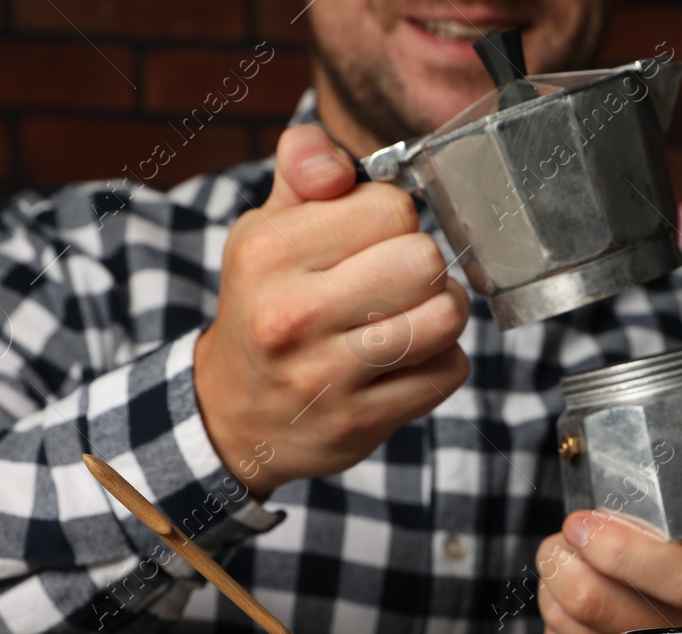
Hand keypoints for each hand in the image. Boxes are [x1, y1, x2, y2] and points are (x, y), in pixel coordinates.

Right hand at [193, 124, 470, 496]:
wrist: (233, 410)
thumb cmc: (266, 302)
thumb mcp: (267, 224)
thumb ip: (304, 164)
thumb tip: (337, 166)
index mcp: (268, 253)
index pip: (391, 208)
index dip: (392, 218)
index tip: (369, 240)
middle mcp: (292, 316)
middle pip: (424, 261)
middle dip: (423, 265)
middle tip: (397, 281)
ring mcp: (326, 376)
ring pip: (446, 318)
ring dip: (442, 313)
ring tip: (411, 316)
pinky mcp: (360, 422)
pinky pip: (448, 371)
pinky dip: (441, 362)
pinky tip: (407, 360)